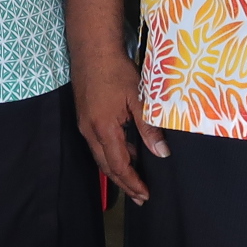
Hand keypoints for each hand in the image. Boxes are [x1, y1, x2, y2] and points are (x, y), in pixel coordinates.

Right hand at [69, 43, 164, 202]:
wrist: (92, 49)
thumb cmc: (116, 71)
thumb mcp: (137, 99)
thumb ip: (148, 128)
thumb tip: (162, 153)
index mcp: (103, 129)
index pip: (119, 165)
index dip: (132, 182)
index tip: (146, 194)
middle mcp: (89, 131)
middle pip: (106, 166)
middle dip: (124, 183)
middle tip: (140, 197)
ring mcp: (84, 124)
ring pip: (100, 156)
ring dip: (117, 170)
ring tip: (134, 181)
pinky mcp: (84, 116)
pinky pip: (97, 144)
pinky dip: (111, 155)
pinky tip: (125, 153)